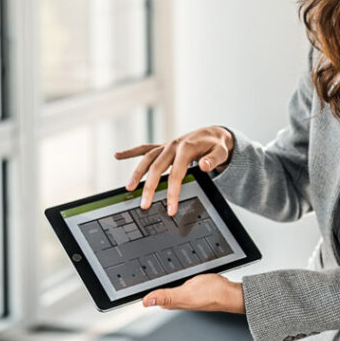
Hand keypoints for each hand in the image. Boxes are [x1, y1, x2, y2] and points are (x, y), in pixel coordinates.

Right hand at [114, 126, 233, 215]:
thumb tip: (203, 166)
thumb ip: (213, 159)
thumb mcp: (221, 151)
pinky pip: (144, 149)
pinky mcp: (163, 147)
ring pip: (147, 159)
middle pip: (157, 168)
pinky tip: (118, 155)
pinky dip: (131, 152)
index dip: (173, 191)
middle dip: (150, 187)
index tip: (170, 207)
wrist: (212, 133)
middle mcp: (173, 146)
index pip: (176, 173)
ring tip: (129, 188)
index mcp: (186, 148)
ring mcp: (166, 146)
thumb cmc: (216, 145)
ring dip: (137, 173)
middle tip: (144, 204)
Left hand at [142, 274, 243, 313]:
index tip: (126, 285)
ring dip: (157, 278)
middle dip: (145, 282)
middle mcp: (174, 298)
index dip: (138, 291)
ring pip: (164, 284)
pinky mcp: (189, 285)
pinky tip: (169, 271)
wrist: (229, 292)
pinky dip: (169, 275)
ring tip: (146, 270)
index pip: (149, 297)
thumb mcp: (186, 293)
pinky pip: (174, 279)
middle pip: (154, 289)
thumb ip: (166, 295)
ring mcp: (181, 291)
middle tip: (134, 272)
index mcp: (170, 302)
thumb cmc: (211, 294)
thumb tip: (146, 301)